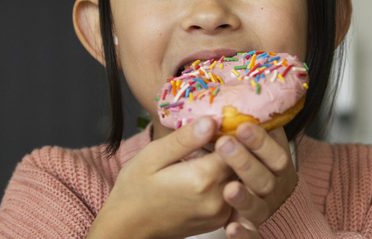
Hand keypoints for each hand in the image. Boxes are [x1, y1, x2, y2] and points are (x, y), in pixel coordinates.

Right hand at [88, 117, 233, 238]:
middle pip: (242, 163)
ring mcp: (221, 212)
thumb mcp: (153, 156)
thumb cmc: (136, 189)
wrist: (129, 228)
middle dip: (237, 145)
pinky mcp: (220, 220)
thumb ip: (185, 139)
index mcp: (203, 178)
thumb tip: (213, 120)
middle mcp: (218, 198)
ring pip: (241, 178)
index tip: (225, 118)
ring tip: (215, 149)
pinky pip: (235, 193)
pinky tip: (212, 168)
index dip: (233, 129)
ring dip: (234, 162)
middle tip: (223, 130)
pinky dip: (229, 178)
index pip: (237, 146)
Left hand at [215, 123, 297, 237]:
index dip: (260, 141)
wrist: (283, 210)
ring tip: (229, 188)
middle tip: (224, 144)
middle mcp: (275, 189)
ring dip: (245, 197)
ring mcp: (267, 212)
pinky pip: (254, 236)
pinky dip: (244, 234)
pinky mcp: (258, 231)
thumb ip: (262, 130)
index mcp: (278, 167)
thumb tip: (250, 96)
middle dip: (245, 161)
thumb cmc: (266, 170)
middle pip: (265, 178)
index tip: (241, 125)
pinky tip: (231, 229)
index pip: (276, 153)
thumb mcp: (269, 149)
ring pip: (259, 207)